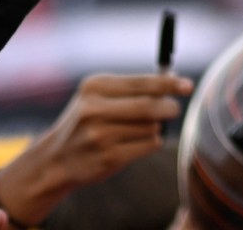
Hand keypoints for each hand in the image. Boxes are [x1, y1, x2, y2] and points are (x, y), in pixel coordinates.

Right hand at [0, 73, 193, 225]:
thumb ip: (130, 90)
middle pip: (148, 106)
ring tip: (139, 130)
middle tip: (174, 109)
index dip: (168, 84)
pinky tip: (135, 144)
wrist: (55, 160)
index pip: (140, 82)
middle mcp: (93, 109)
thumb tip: (172, 81)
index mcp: (93, 87)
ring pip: (151, 127)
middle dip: (168, 107)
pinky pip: (147, 146)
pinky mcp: (107, 157)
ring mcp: (99, 135)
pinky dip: (150, 143)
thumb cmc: (85, 123)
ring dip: (155, 128)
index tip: (187, 85)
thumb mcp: (96, 98)